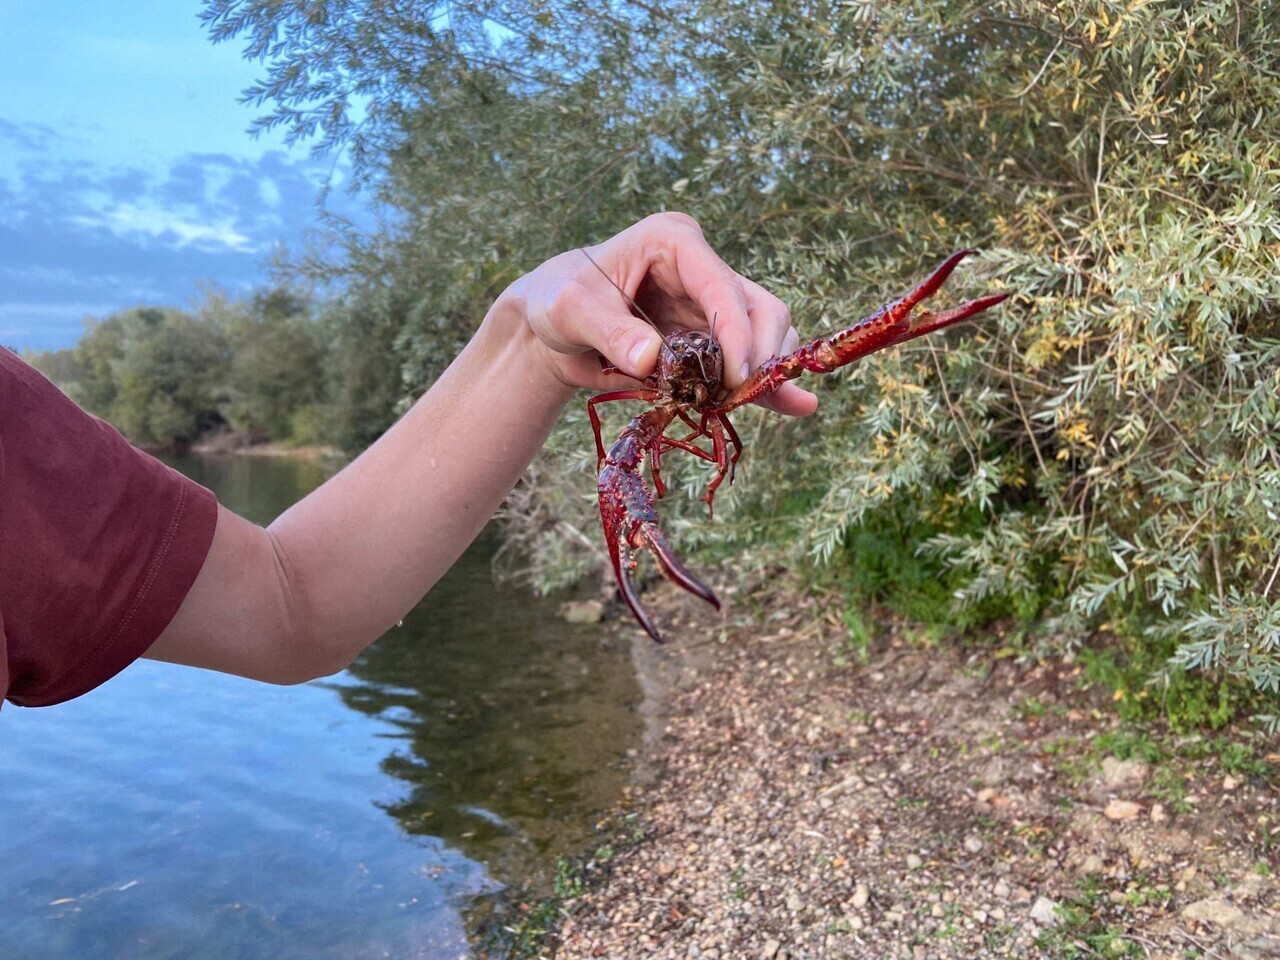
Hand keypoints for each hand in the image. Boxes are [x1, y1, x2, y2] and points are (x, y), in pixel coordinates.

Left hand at [502, 212, 818, 416]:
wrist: (551, 328)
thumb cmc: (558, 300)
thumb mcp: (571, 310)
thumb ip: (610, 332)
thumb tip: (651, 358)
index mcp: (674, 242)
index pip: (722, 285)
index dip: (736, 332)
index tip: (736, 376)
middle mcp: (703, 267)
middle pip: (760, 307)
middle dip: (760, 352)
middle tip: (740, 395)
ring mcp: (711, 304)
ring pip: (766, 333)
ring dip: (763, 372)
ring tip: (742, 406)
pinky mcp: (711, 339)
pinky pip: (750, 361)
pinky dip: (767, 386)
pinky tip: (798, 407)